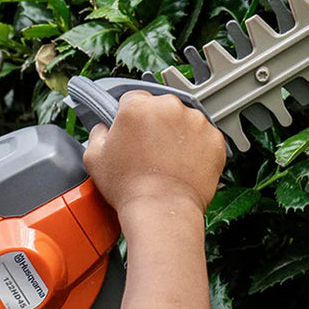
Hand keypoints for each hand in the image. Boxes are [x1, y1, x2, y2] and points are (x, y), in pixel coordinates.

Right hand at [84, 91, 225, 214]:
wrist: (161, 210)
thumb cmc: (129, 187)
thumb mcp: (94, 159)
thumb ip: (96, 134)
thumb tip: (103, 128)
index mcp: (137, 107)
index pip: (133, 98)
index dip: (130, 117)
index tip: (132, 131)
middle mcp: (169, 107)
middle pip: (160, 107)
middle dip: (154, 124)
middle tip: (147, 151)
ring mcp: (195, 121)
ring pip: (183, 121)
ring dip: (176, 135)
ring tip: (166, 161)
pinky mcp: (214, 138)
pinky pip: (203, 137)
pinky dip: (196, 148)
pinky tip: (182, 165)